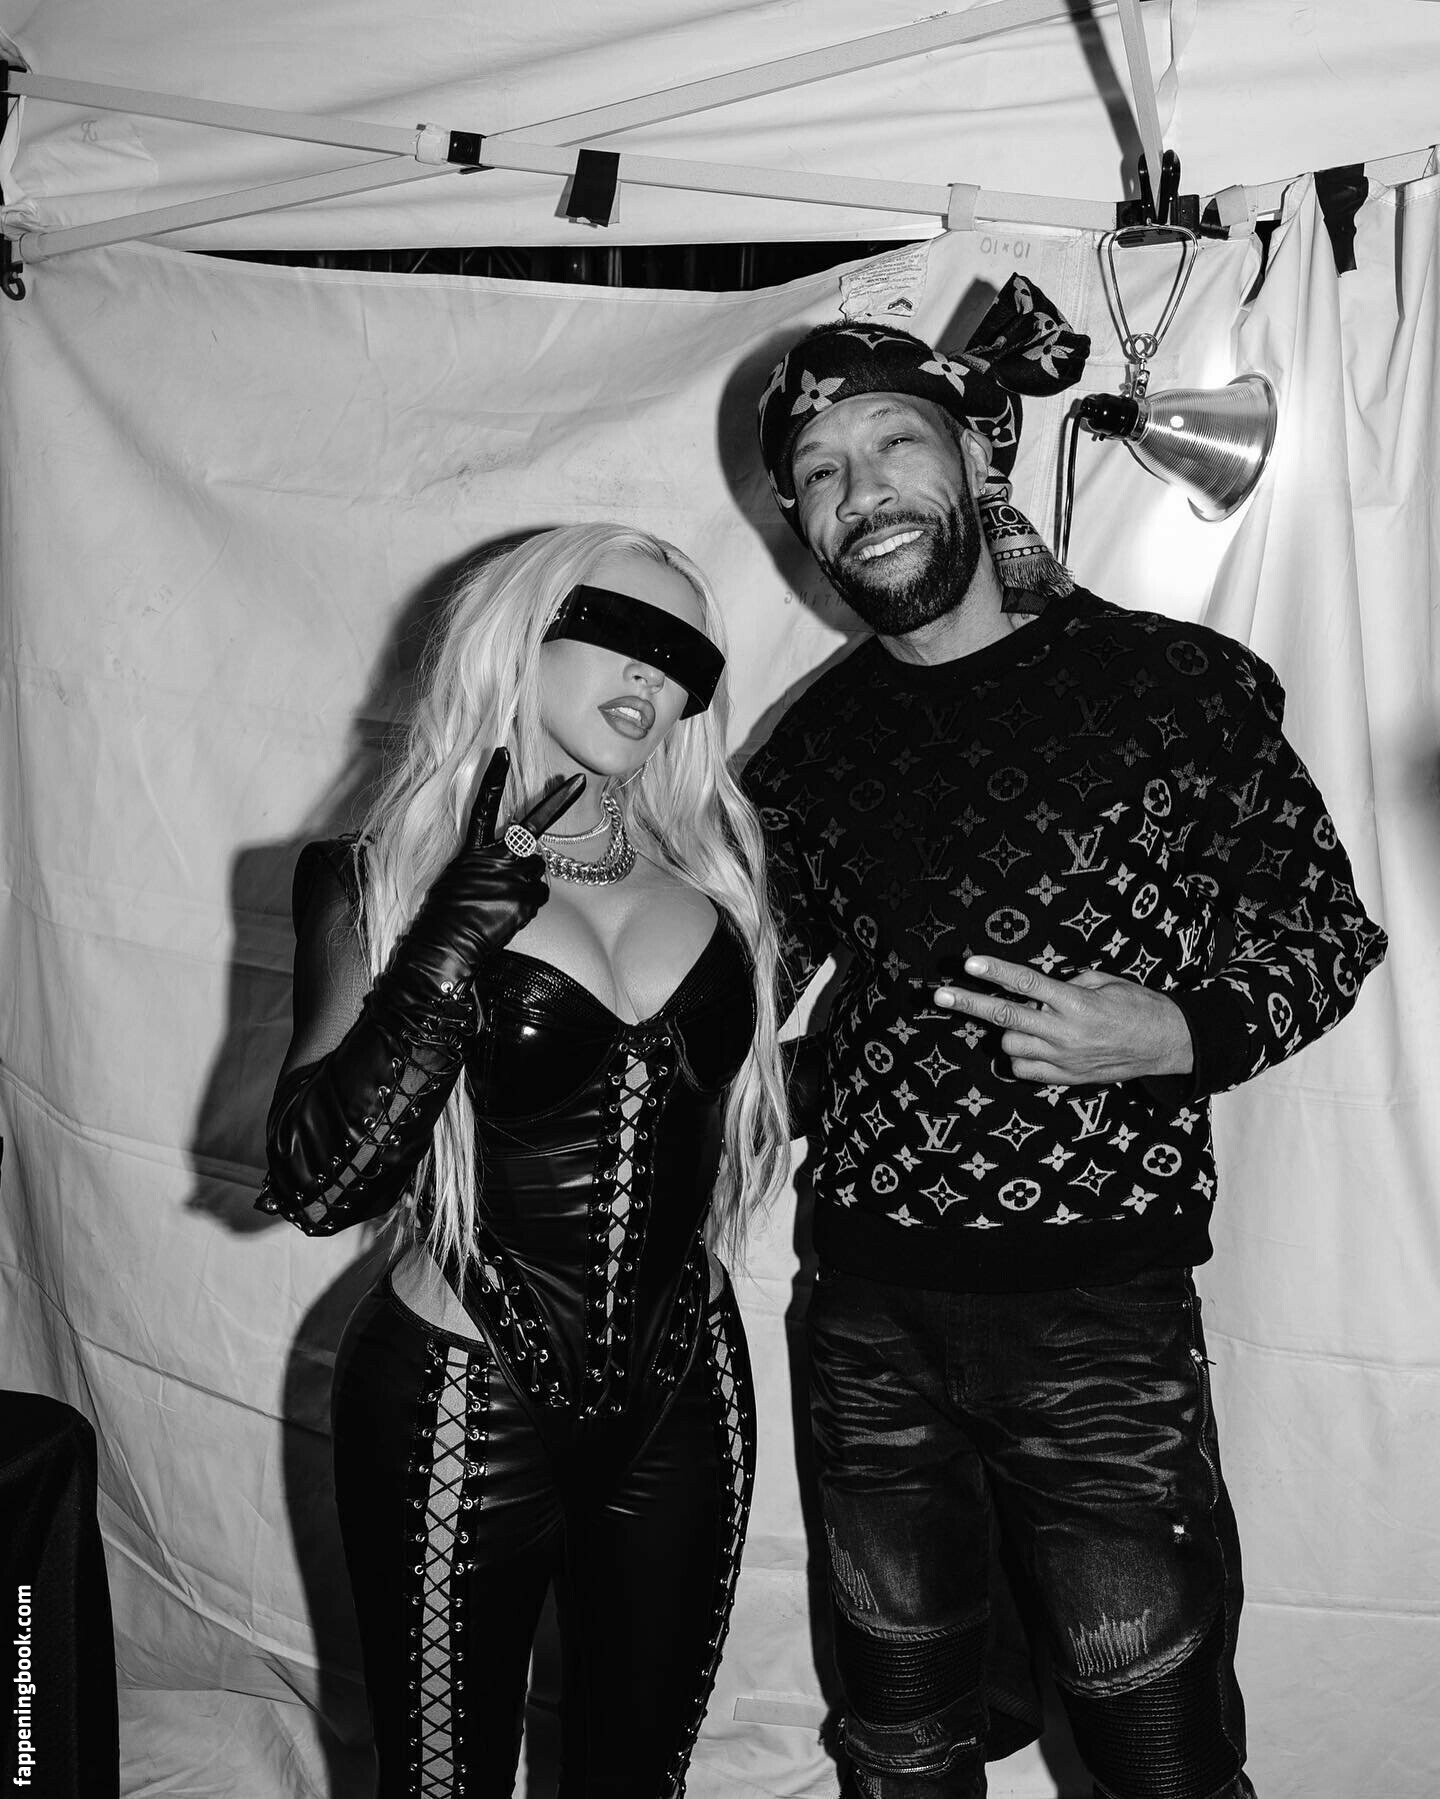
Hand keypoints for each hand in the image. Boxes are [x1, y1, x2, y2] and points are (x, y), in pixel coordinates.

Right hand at [419, 752, 584, 962]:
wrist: (447, 945)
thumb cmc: (446, 913)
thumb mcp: (458, 876)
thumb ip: (486, 862)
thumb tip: (514, 862)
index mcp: (473, 850)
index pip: (483, 806)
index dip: (493, 778)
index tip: (502, 751)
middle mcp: (497, 858)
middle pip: (533, 833)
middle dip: (554, 808)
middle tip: (573, 780)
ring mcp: (514, 879)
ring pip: (538, 870)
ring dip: (528, 879)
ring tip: (503, 899)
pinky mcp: (527, 900)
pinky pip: (539, 895)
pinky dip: (529, 902)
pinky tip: (509, 914)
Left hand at [933, 955, 1193, 1085]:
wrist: (1166, 1044)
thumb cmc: (1137, 1005)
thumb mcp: (1104, 981)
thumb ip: (1066, 984)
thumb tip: (1032, 989)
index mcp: (1077, 1001)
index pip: (1026, 984)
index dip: (996, 972)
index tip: (969, 963)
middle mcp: (1065, 1031)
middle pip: (1005, 1016)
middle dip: (969, 1003)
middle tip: (940, 994)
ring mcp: (1063, 1058)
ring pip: (1010, 1044)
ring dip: (1008, 1030)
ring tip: (1029, 1021)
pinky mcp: (1065, 1078)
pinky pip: (1023, 1069)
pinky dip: (1020, 1056)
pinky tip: (1034, 1044)